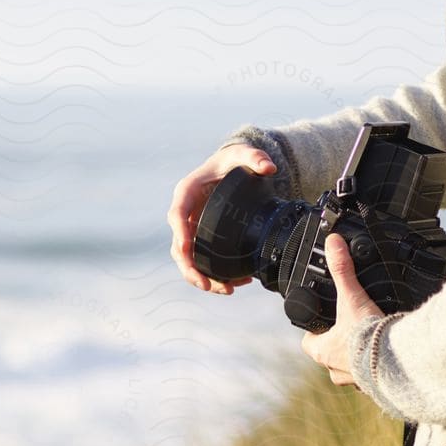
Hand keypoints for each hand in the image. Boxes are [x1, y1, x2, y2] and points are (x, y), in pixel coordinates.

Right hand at [167, 143, 280, 293]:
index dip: (179, 233)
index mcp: (187, 192)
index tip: (185, 249)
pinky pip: (203, 261)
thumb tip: (268, 167)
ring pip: (189, 260)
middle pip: (179, 246)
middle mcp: (185, 213)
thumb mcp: (242, 154)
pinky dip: (215, 275)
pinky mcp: (203, 239)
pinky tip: (234, 284)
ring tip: (225, 291)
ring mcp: (193, 229)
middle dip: (190, 268)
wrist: (233, 169)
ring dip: (203, 278)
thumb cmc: (232, 161)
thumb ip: (254, 157)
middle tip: (206, 285)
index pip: (177, 214)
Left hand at [302, 231, 385, 385]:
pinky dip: (377, 365)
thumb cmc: (368, 338)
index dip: (313, 331)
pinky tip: (386, 353)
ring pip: (350, 368)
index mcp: (324, 352)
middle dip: (338, 344)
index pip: (309, 343)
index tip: (320, 321)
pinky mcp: (376, 385)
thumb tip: (333, 243)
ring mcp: (356, 380)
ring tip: (370, 341)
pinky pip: (372, 376)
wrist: (396, 364)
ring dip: (358, 356)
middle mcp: (336, 370)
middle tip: (349, 328)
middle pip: (329, 356)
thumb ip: (342, 270)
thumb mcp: (352, 298)